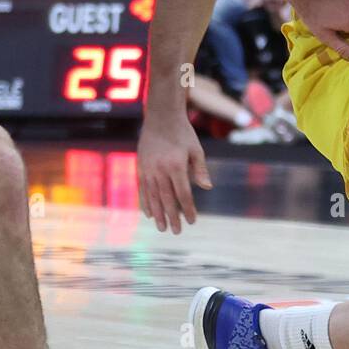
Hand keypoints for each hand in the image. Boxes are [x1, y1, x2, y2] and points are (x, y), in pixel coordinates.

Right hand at [137, 113, 211, 233]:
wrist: (161, 117)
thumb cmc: (182, 133)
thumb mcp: (196, 149)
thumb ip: (200, 169)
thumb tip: (207, 188)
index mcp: (176, 166)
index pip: (183, 194)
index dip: (188, 209)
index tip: (193, 221)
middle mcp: (160, 170)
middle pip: (167, 199)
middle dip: (172, 217)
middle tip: (177, 232)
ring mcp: (148, 169)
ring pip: (153, 197)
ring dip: (158, 214)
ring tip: (162, 228)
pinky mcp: (141, 167)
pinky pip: (143, 189)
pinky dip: (146, 203)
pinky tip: (149, 214)